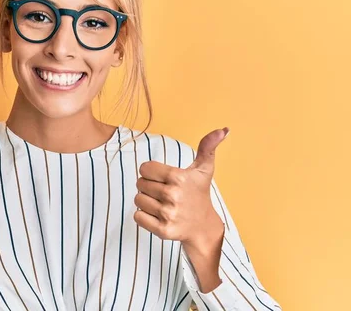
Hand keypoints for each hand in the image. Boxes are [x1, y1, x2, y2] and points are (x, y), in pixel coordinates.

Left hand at [133, 127, 228, 247]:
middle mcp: (173, 196)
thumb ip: (208, 147)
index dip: (151, 172)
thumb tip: (223, 129)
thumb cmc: (199, 194)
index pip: (145, 168)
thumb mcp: (204, 169)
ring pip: (138, 200)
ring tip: (161, 203)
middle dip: (148, 186)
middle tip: (163, 192)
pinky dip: (143, 216)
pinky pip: (137, 217)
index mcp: (178, 178)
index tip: (162, 178)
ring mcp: (168, 214)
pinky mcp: (163, 230)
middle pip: (140, 184)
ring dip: (146, 201)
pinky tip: (157, 215)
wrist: (203, 226)